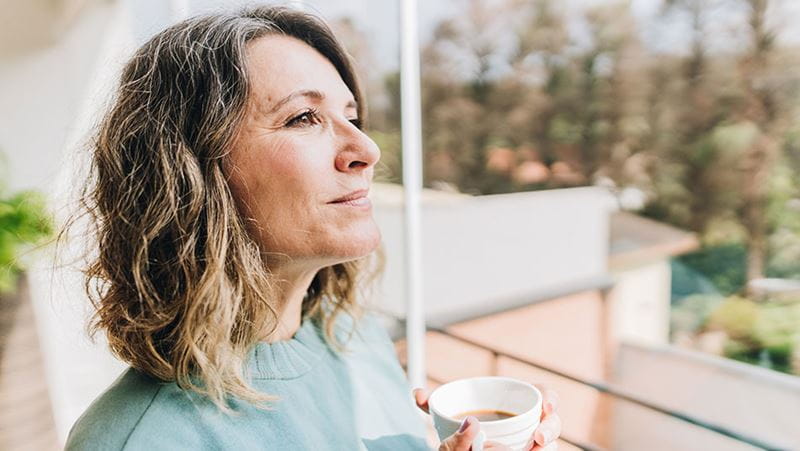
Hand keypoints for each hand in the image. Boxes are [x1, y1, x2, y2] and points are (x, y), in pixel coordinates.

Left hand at [414, 385, 560, 450]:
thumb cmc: (462, 425)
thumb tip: (418, 395)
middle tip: (538, 438)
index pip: (544, 395)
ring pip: (550, 445)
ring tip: (534, 450)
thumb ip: (433, 405)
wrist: (466, 448)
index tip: (546, 405)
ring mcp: (531, 443)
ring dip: (548, 447)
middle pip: (552, 422)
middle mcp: (530, 422)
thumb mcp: (448, 415)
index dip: (550, 398)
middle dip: (551, 428)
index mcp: (517, 401)